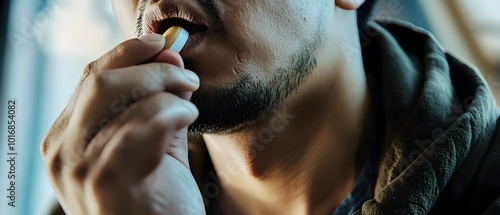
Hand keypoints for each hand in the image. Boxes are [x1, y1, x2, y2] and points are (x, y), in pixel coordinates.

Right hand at [40, 34, 204, 214]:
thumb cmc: (157, 199)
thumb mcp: (156, 145)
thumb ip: (159, 104)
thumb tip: (169, 59)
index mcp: (67, 139)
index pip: (90, 79)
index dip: (126, 53)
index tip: (159, 43)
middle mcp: (64, 152)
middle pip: (102, 82)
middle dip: (151, 69)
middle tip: (185, 73)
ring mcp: (80, 169)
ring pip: (128, 101)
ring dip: (168, 92)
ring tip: (189, 103)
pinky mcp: (107, 182)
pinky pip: (146, 126)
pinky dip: (174, 112)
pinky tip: (189, 117)